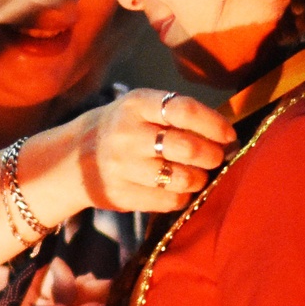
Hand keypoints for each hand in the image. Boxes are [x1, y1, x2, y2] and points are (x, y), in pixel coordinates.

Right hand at [64, 90, 235, 214]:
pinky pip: (169, 201)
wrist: (76, 157)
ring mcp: (122, 167)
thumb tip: (226, 136)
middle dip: (212, 155)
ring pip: (182, 178)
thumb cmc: (125, 128)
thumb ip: (177, 115)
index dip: (214, 124)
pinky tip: (177, 189)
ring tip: (197, 175)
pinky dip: (182, 196)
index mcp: (136, 104)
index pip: (184, 110)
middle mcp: (127, 134)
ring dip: (199, 178)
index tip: (228, 135)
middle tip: (216, 157)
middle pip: (187, 147)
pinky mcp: (121, 194)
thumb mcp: (142, 108)